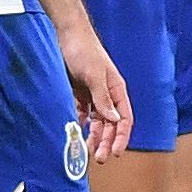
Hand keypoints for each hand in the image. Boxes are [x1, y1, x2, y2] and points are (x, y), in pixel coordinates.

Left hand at [57, 17, 134, 164]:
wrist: (67, 33)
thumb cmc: (84, 51)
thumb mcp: (94, 75)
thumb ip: (103, 98)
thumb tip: (114, 120)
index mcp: (117, 90)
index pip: (124, 120)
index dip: (121, 137)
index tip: (115, 153)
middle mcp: (108, 94)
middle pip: (110, 124)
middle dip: (106, 142)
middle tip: (99, 158)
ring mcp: (94, 94)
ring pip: (97, 121)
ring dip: (94, 136)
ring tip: (88, 151)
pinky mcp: (79, 92)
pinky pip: (83, 112)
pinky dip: (81, 124)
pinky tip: (77, 133)